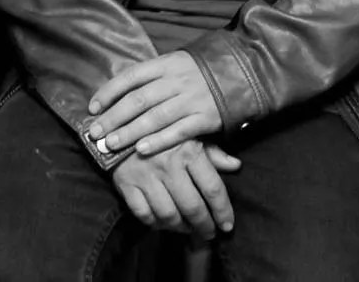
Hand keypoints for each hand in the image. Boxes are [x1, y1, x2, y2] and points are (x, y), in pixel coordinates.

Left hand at [89, 52, 221, 156]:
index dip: (109, 91)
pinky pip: (178, 131)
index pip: (131, 76)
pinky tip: (141, 150)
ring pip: (155, 117)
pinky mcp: (206, 117)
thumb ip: (151, 77)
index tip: (92, 107)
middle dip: (113, 117)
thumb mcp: (176, 64)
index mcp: (167, 63)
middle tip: (95, 132)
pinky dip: (159, 140)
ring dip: (130, 132)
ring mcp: (192, 98)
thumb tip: (117, 92)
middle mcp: (177, 80)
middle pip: (139, 99)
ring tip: (111, 144)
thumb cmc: (201, 72)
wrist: (243, 73)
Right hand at [113, 140, 242, 239]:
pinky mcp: (126, 185)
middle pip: (192, 207)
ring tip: (189, 229)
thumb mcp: (191, 134)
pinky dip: (155, 224)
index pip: (213, 189)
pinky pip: (144, 214)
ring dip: (181, 228)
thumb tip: (236, 166)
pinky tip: (164, 223)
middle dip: (204, 226)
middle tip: (210, 234)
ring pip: (168, 215)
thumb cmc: (163, 130)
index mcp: (189, 151)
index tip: (228, 225)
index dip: (223, 211)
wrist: (121, 124)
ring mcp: (146, 176)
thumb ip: (213, 153)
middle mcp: (168, 165)